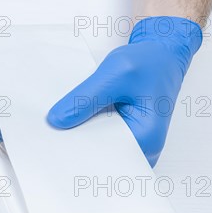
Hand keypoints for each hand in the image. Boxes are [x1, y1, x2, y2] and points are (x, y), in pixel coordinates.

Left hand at [47, 17, 201, 166]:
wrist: (161, 55)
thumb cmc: (148, 63)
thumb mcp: (113, 74)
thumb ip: (85, 99)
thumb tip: (57, 120)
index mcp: (146, 139)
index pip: (102, 157)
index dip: (76, 149)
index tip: (52, 141)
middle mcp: (142, 148)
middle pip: (99, 157)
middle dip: (75, 144)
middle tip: (49, 132)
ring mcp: (133, 143)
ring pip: (97, 148)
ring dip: (79, 135)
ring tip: (59, 123)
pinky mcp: (122, 135)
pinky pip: (98, 137)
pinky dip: (85, 128)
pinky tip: (72, 118)